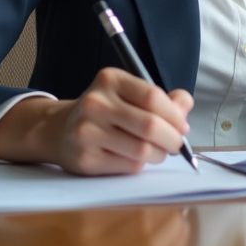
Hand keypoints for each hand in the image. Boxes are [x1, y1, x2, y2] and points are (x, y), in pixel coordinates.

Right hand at [0, 67, 193, 174]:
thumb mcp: (129, 94)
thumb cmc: (106, 112)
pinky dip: (141, 165)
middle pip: (150, 125)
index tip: (183, 126)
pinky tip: (135, 158)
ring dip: (159, 154)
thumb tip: (185, 107)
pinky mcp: (85, 159)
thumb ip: (162, 98)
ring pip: (142, 150)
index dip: (175, 115)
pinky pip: (129, 166)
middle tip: (177, 144)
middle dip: (172, 139)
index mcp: (110, 80)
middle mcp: (95, 103)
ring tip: (157, 151)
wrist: (60, 131)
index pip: (153, 97)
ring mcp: (87, 131)